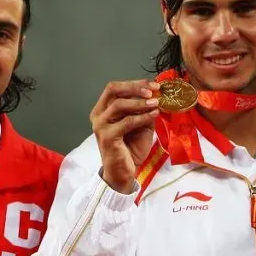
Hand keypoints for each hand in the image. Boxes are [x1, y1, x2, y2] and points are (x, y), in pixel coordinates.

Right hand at [90, 79, 159, 193]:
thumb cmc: (131, 148)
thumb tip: (157, 94)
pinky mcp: (107, 137)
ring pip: (119, 104)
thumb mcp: (141, 124)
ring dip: (140, 103)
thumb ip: (144, 110)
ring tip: (155, 104)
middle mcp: (98, 115)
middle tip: (153, 90)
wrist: (124, 172)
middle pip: (113, 90)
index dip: (135, 83)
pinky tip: (154, 115)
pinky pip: (126, 122)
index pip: (115, 88)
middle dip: (135, 88)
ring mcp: (100, 126)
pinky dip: (142, 117)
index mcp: (103, 109)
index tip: (154, 85)